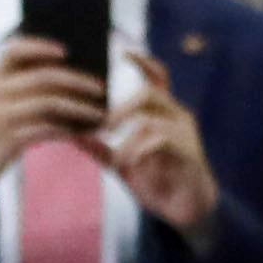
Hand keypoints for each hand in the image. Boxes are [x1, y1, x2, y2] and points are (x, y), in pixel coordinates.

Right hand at [0, 34, 111, 195]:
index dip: (41, 46)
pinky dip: (67, 130)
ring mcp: (1, 117)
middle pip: (43, 77)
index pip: (15, 50)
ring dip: (79, 108)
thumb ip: (19, 86)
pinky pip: (46, 130)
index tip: (66, 51)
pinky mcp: (8, 141)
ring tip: (98, 114)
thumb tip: (68, 77)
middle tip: (100, 87)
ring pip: (49, 104)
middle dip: (77, 81)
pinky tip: (81, 132)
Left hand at [110, 48, 216, 235]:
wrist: (186, 211)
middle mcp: (176, 117)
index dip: (142, 61)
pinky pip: (162, 141)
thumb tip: (72, 134)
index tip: (121, 51)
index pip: (157, 76)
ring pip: (151, 119)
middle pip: (149, 93)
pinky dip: (139, 151)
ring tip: (116, 157)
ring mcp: (185, 133)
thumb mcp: (123, 164)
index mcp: (162, 113)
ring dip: (126, 138)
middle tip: (100, 128)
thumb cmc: (156, 182)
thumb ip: (101, 150)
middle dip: (120, 108)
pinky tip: (129, 165)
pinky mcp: (189, 152)